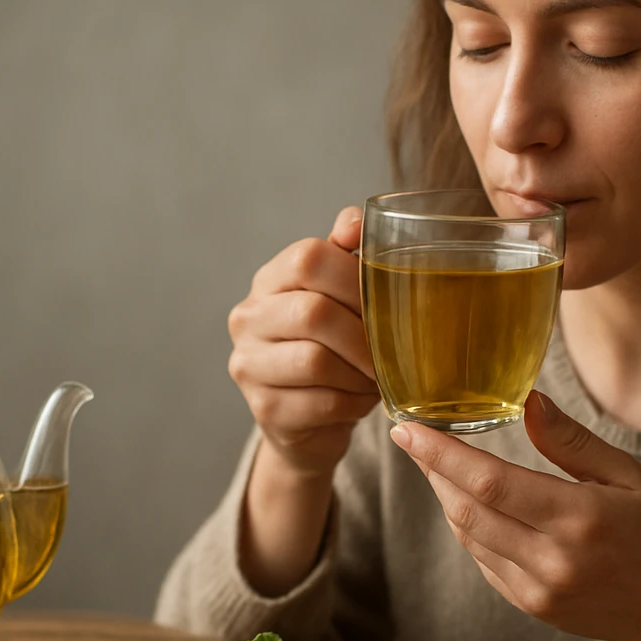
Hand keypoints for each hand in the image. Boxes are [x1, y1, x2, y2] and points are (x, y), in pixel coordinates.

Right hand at [228, 206, 380, 479]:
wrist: (308, 419)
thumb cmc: (332, 347)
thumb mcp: (339, 297)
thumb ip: (347, 255)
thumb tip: (355, 221)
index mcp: (269, 281)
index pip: (307, 258)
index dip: (355, 277)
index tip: (386, 300)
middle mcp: (248, 319)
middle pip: (314, 313)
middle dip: (364, 334)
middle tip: (392, 350)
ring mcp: (249, 366)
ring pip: (317, 361)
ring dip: (361, 372)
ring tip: (377, 377)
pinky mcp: (265, 409)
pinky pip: (323, 402)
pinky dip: (354, 403)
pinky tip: (361, 400)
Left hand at [391, 390, 640, 640]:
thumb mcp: (629, 476)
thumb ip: (572, 442)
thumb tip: (527, 401)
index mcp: (581, 519)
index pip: (491, 482)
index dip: (441, 454)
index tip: (407, 429)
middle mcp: (553, 560)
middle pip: (468, 511)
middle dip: (433, 470)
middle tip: (413, 438)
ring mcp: (538, 590)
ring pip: (469, 536)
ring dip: (446, 497)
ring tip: (436, 463)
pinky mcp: (530, 606)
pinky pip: (483, 560)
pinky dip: (469, 526)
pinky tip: (468, 501)